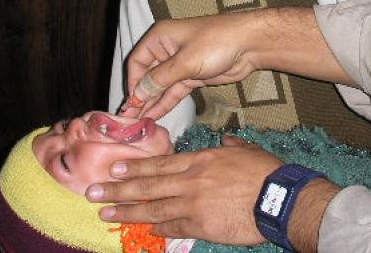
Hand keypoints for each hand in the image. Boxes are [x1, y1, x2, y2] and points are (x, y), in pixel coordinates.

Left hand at [86, 136, 282, 244]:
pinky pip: (173, 228)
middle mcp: (190, 180)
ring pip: (152, 208)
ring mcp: (192, 204)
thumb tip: (227, 140)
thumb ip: (232, 145)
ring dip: (126, 211)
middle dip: (117, 189)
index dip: (134, 166)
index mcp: (200, 159)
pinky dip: (158, 229)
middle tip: (93, 192)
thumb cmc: (265, 172)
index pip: (159, 163)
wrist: (277, 198)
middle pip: (147, 185)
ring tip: (104, 214)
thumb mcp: (246, 150)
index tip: (114, 168)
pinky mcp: (200, 225)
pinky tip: (145, 230)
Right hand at [120, 12, 264, 119]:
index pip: (137, 62)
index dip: (133, 83)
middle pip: (147, 76)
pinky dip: (165, 103)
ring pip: (160, 87)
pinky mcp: (192, 76)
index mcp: (160, 38)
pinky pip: (174, 91)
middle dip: (139, 96)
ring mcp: (180, 64)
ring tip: (138, 123)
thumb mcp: (185, 61)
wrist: (250, 45)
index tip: (131, 104)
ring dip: (150, 103)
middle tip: (128, 120)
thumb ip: (160, 79)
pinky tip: (154, 116)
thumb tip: (137, 94)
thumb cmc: (216, 43)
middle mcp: (166, 50)